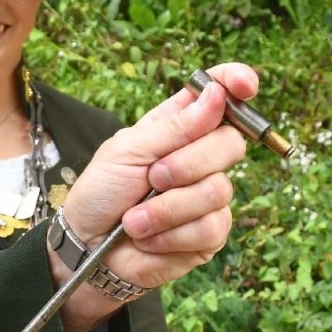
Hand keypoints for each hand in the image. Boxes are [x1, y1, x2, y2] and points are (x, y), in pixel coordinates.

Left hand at [55, 64, 256, 309]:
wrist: (87, 247)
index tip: (244, 86)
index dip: (236, 84)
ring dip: (167, 208)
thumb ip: (175, 126)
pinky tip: (149, 239)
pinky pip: (211, 228)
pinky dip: (171, 235)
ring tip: (135, 219)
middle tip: (152, 179)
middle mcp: (200, 158)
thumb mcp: (128, 151)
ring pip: (219, 190)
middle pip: (231, 143)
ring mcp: (208, 197)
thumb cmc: (101, 193)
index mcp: (179, 127)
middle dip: (187, 164)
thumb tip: (217, 94)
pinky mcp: (210, 234)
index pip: (219, 96)